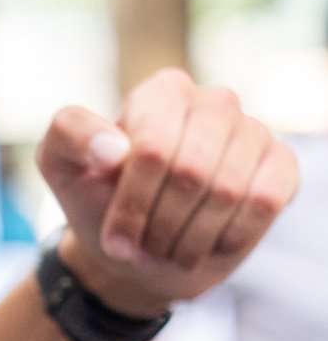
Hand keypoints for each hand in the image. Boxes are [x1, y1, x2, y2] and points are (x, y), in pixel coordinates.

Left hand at [38, 69, 301, 317]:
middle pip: (192, 172)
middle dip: (160, 224)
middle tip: (140, 248)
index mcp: (162, 92)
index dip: (133, 204)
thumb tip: (115, 147)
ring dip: (190, 237)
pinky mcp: (280, 165)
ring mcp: (252, 131)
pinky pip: (263, 203)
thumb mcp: (60, 164)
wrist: (136, 248)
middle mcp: (214, 102)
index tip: (115, 238)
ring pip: (229, 191)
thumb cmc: (97, 198)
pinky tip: (208, 242)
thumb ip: (69, 135)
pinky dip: (229, 236)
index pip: (154, 149)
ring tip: (167, 248)